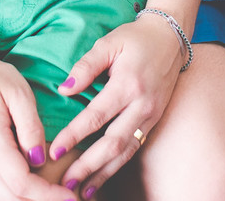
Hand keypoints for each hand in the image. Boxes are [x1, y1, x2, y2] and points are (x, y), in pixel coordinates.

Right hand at [0, 59, 77, 200]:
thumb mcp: (19, 92)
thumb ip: (31, 128)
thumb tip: (40, 160)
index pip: (22, 182)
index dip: (48, 194)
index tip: (70, 196)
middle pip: (10, 197)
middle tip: (67, 200)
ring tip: (48, 197)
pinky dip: (6, 200)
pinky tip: (26, 196)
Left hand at [52, 12, 184, 195]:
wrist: (170, 38)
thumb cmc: (135, 39)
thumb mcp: (109, 43)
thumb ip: (86, 66)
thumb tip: (64, 89)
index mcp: (128, 84)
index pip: (96, 116)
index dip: (73, 135)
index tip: (54, 150)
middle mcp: (142, 105)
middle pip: (112, 143)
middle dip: (88, 165)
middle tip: (65, 182)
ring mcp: (151, 115)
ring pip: (126, 151)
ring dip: (104, 173)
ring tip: (83, 190)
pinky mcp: (154, 120)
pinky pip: (134, 148)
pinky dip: (118, 165)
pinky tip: (102, 177)